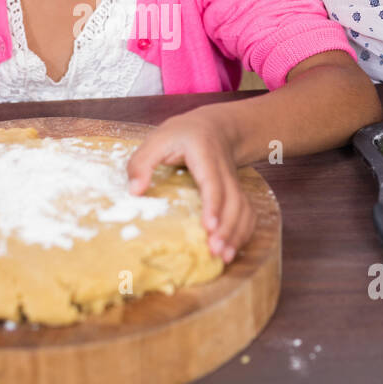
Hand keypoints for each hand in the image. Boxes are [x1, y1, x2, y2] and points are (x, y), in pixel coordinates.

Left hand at [126, 109, 254, 263]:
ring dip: (237, 233)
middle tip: (216, 251)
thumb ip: (143, 162)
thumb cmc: (182, 134)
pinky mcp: (237, 192)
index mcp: (205, 156)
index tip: (209, 227)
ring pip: (243, 208)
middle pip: (233, 201)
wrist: (215, 126)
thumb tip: (135, 192)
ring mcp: (234, 182)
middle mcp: (224, 171)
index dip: (213, 206)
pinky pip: (248, 212)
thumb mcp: (158, 139)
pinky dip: (244, 232)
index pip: (213, 183)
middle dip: (227, 228)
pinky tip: (233, 248)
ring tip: (224, 257)